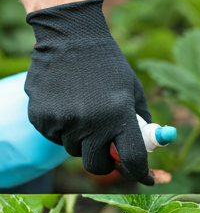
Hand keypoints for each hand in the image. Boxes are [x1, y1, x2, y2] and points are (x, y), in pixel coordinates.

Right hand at [25, 0, 150, 181]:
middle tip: (108, 148)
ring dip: (83, 141)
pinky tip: (67, 104)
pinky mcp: (40, 117)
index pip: (132, 162)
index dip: (139, 173)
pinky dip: (63, 129)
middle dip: (105, 162)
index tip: (142, 175)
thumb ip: (142, 126)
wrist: (71, 37)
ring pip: (75, 151)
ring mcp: (62, 121)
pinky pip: (56, 137)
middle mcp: (90, 123)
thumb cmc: (110, 67)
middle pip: (98, 167)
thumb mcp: (135, 93)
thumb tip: (145, 156)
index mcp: (119, 116)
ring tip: (86, 111)